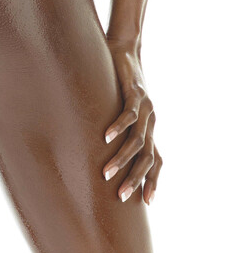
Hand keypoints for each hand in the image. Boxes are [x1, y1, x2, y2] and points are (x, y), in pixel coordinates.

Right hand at [102, 42, 158, 206]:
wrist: (126, 50)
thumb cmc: (118, 85)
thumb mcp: (118, 112)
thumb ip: (114, 133)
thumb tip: (95, 150)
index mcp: (149, 129)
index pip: (156, 161)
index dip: (153, 181)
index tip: (146, 203)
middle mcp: (151, 122)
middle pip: (147, 157)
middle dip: (135, 179)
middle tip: (121, 197)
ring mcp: (146, 107)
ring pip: (137, 140)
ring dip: (122, 158)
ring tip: (106, 173)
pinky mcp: (136, 91)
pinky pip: (129, 113)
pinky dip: (118, 127)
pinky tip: (106, 137)